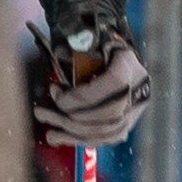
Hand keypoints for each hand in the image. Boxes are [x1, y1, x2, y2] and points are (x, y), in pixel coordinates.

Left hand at [38, 22, 149, 148]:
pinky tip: (63, 139)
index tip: (56, 93)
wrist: (116, 54)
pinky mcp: (129, 121)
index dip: (83, 95)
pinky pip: (108, 138)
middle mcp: (139, 89)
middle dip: (71, 118)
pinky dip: (83, 140)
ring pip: (109, 131)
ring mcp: (136, 108)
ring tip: (49, 133)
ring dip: (73, 134)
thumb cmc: (97, 46)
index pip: (113, 84)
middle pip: (109, 113)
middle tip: (42, 114)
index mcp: (129, 65)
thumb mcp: (89, 41)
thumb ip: (79, 49)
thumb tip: (58, 62)